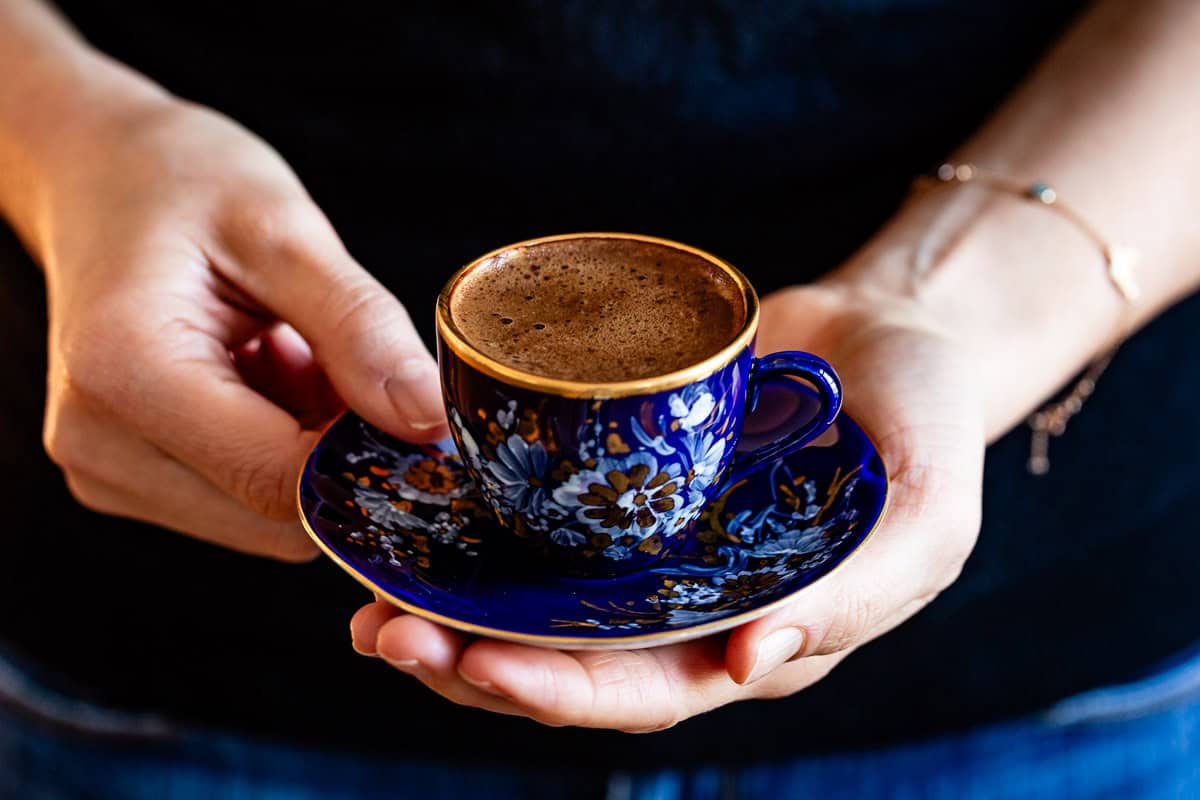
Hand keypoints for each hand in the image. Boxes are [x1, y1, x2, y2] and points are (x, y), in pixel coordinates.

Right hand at [37, 96, 447, 559]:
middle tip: (353, 364)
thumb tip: (430, 421)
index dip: (372, 459)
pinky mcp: (128, 477)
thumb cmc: (179, 181)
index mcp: (125, 373)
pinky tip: (273, 377)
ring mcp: (108, 469)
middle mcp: (99, 443)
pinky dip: (285, 449)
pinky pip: (244, 500)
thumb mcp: (285, 229)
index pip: (279, 479)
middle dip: (344, 456)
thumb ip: (360, 330)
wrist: (99, 176)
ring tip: (297, 357)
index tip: (426, 413)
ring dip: (315, 452)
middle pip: (277, 517)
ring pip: (269, 519)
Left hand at [348, 282, 984, 730]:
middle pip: (564, 657)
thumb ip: (856, 594)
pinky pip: (541, 508)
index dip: (559, 691)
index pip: (641, 690)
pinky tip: (413, 510)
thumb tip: (749, 666)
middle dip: (472, 659)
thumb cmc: (924, 429)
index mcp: (748, 633)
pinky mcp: (617, 472)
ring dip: (453, 605)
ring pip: (534, 595)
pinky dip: (476, 522)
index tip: (475, 663)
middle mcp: (681, 601)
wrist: (891, 332)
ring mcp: (643, 539)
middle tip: (383, 636)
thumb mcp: (925, 517)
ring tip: (369, 595)